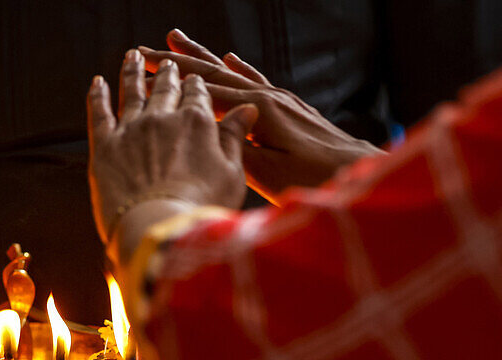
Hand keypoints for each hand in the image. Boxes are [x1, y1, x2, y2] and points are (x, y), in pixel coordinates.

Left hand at [87, 50, 255, 244]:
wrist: (159, 230)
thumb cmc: (202, 209)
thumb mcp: (231, 174)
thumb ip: (234, 138)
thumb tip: (247, 109)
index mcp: (196, 122)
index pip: (197, 94)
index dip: (195, 85)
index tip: (192, 80)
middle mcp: (163, 118)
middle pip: (165, 89)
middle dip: (168, 74)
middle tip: (167, 64)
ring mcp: (131, 129)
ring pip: (132, 92)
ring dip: (132, 72)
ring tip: (133, 56)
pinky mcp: (105, 146)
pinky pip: (99, 112)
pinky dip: (98, 94)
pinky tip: (98, 82)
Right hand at [139, 30, 382, 204]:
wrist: (360, 172)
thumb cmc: (314, 179)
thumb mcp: (268, 173)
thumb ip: (235, 148)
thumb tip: (204, 132)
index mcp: (259, 110)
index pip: (205, 89)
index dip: (171, 79)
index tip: (141, 68)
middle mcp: (268, 95)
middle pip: (213, 72)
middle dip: (177, 60)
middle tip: (144, 48)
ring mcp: (281, 98)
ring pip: (231, 71)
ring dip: (202, 55)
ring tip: (176, 38)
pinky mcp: (290, 107)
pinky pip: (256, 79)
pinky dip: (239, 67)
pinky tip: (231, 58)